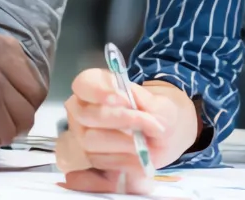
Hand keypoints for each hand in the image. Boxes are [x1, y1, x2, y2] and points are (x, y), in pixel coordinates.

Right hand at [58, 75, 198, 194]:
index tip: (122, 98)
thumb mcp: (161, 105)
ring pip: (91, 141)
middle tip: (146, 123)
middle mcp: (82, 110)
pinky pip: (99, 161)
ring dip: (123, 143)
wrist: (162, 138)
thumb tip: (130, 103)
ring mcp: (82, 135)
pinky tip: (138, 156)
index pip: (84, 83)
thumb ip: (146, 102)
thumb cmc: (157, 114)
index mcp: (95, 86)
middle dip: (120, 119)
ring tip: (145, 143)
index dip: (99, 90)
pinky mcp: (88, 158)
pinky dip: (123, 159)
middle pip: (87, 115)